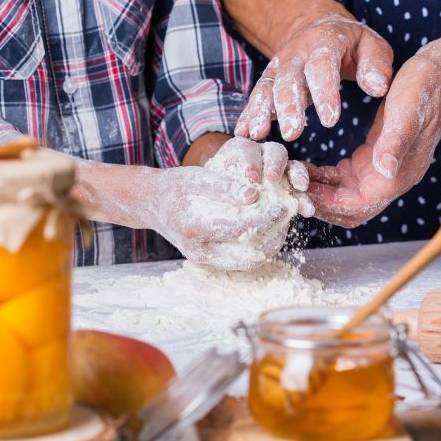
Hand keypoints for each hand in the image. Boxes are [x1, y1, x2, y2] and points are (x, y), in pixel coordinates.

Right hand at [152, 138, 313, 267]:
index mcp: (196, 228)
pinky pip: (238, 261)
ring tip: (281, 226)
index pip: (243, 229)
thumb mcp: (198, 177)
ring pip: (247, 262)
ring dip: (269, 246)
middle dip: (275, 237)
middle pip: (249, 254)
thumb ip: (225, 187)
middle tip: (288, 218)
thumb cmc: (177, 186)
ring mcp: (203, 261)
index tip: (285, 205)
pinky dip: (256, 249)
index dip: (268, 218)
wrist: (152, 203)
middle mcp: (199, 251)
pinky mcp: (207, 263)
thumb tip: (254, 196)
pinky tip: (266, 232)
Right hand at [234, 12, 393, 141]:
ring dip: (261, 112)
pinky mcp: (268, 80)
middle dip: (289, 107)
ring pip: (268, 89)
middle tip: (293, 135)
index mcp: (324, 42)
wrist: (318, 28)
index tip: (331, 120)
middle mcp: (296, 54)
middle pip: (289, 80)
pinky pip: (257, 97)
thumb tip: (378, 88)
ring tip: (258, 135)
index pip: (323, 66)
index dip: (325, 92)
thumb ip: (376, 65)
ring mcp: (279, 67)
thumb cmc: (352, 44)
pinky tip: (242, 134)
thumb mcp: (372, 45)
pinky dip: (248, 115)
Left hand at [308, 46, 440, 226]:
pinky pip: (345, 179)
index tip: (301, 192)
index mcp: (398, 174)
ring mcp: (383, 170)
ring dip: (320, 192)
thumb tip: (385, 171)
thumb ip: (394, 142)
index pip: (358, 206)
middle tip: (290, 189)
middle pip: (350, 209)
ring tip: (293, 178)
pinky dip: (325, 178)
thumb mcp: (406, 111)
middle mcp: (390, 178)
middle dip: (320, 204)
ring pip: (344, 196)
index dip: (328, 204)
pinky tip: (308, 167)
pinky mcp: (375, 157)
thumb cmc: (425, 88)